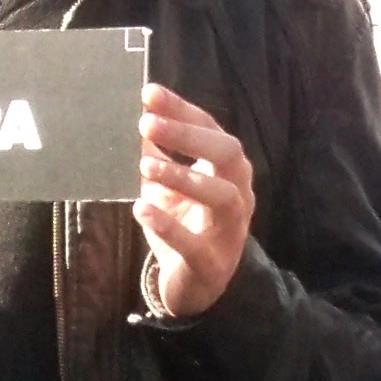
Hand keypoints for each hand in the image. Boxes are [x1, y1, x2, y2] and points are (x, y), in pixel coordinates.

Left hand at [136, 85, 253, 319]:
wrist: (194, 286)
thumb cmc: (183, 226)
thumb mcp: (166, 186)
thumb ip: (157, 154)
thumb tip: (141, 116)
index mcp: (229, 171)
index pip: (211, 130)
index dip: (182, 110)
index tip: (150, 93)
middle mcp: (238, 194)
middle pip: (228, 154)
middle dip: (188, 136)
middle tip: (147, 122)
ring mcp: (231, 230)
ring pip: (222, 197)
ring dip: (183, 177)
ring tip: (145, 165)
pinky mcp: (213, 263)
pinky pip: (195, 244)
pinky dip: (168, 225)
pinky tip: (141, 208)